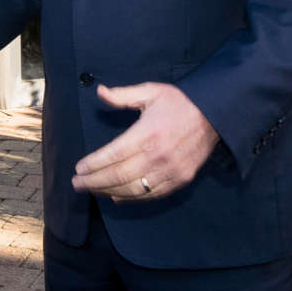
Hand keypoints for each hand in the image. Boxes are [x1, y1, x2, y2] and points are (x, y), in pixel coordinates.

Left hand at [70, 82, 220, 201]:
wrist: (214, 115)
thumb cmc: (178, 101)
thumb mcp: (150, 91)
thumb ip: (122, 95)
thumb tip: (99, 92)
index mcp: (147, 133)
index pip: (113, 155)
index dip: (93, 164)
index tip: (78, 168)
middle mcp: (158, 155)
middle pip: (118, 176)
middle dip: (93, 182)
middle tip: (76, 183)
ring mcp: (170, 170)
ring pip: (133, 189)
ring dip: (108, 192)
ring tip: (91, 190)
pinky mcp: (181, 179)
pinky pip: (152, 195)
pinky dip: (131, 199)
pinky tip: (116, 197)